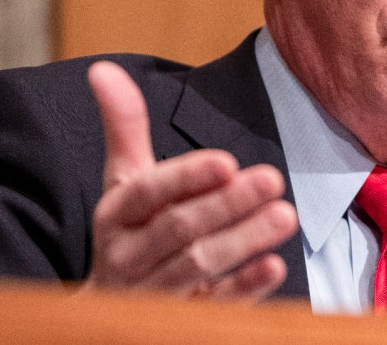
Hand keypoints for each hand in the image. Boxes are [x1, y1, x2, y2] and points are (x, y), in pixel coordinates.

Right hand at [82, 61, 297, 300]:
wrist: (101, 320)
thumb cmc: (128, 234)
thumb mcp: (122, 182)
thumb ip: (123, 127)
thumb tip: (102, 67)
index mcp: (115, 216)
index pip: (147, 193)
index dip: (186, 177)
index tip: (226, 160)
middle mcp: (128, 257)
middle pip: (179, 229)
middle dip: (227, 204)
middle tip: (273, 178)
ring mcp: (154, 295)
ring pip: (198, 267)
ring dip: (243, 241)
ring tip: (285, 215)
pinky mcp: (181, 322)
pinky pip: (214, 308)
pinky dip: (244, 289)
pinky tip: (274, 267)